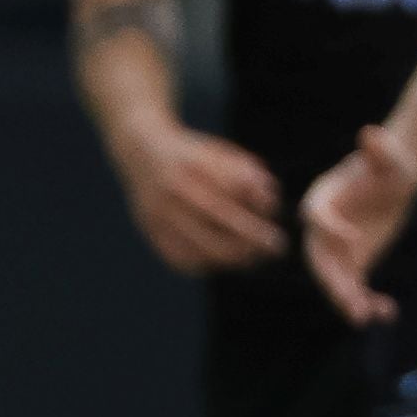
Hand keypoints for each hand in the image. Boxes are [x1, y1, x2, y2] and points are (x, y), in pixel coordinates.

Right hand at [109, 122, 289, 274]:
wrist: (140, 152)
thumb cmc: (192, 155)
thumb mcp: (218, 152)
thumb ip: (246, 172)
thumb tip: (269, 202)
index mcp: (192, 163)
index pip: (230, 189)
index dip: (256, 208)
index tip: (276, 219)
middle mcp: (172, 187)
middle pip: (216, 217)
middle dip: (250, 236)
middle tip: (275, 247)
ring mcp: (157, 211)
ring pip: (198, 243)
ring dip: (231, 256)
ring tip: (252, 258)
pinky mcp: (149, 229)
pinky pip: (178, 257)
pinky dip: (203, 264)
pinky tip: (222, 261)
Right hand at [300, 129, 416, 325]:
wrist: (395, 182)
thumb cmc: (388, 164)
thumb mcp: (388, 157)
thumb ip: (378, 150)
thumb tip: (370, 134)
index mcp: (322, 199)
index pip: (316, 216)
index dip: (331, 228)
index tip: (354, 238)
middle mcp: (322, 229)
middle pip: (320, 257)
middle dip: (332, 280)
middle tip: (349, 297)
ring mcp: (336, 250)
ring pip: (335, 280)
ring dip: (348, 300)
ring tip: (366, 317)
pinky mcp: (354, 264)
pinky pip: (355, 288)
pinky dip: (367, 302)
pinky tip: (387, 312)